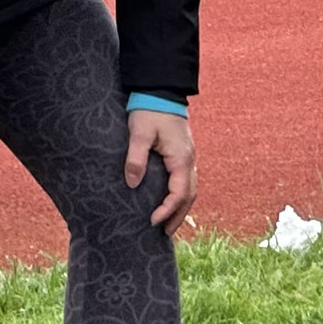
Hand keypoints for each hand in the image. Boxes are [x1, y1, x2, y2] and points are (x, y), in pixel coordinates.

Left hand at [126, 107, 196, 232]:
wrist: (161, 90)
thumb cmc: (149, 110)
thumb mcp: (138, 133)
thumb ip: (135, 159)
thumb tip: (132, 183)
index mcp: (181, 158)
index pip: (178, 193)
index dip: (167, 210)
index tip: (152, 221)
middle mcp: (189, 160)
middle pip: (189, 196)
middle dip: (178, 216)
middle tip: (164, 233)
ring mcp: (188, 157)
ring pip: (190, 189)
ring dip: (180, 208)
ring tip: (168, 223)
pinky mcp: (183, 153)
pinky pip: (186, 181)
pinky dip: (180, 196)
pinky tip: (170, 201)